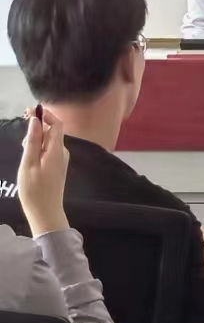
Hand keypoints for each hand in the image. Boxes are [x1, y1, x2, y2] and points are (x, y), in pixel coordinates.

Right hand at [17, 108, 70, 236]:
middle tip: (23, 139)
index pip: (56, 124)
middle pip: (52, 131)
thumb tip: (36, 120)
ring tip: (24, 150)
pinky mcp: (57, 166)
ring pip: (49, 141)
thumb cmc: (34, 189)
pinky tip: (29, 159)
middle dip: (38, 128)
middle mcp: (63, 152)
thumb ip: (33, 141)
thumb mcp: (29, 163)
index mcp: (57, 149)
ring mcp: (61, 159)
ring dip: (37, 139)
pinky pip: (49, 151)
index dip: (45, 115)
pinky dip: (39, 149)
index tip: (29, 111)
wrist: (46, 211)